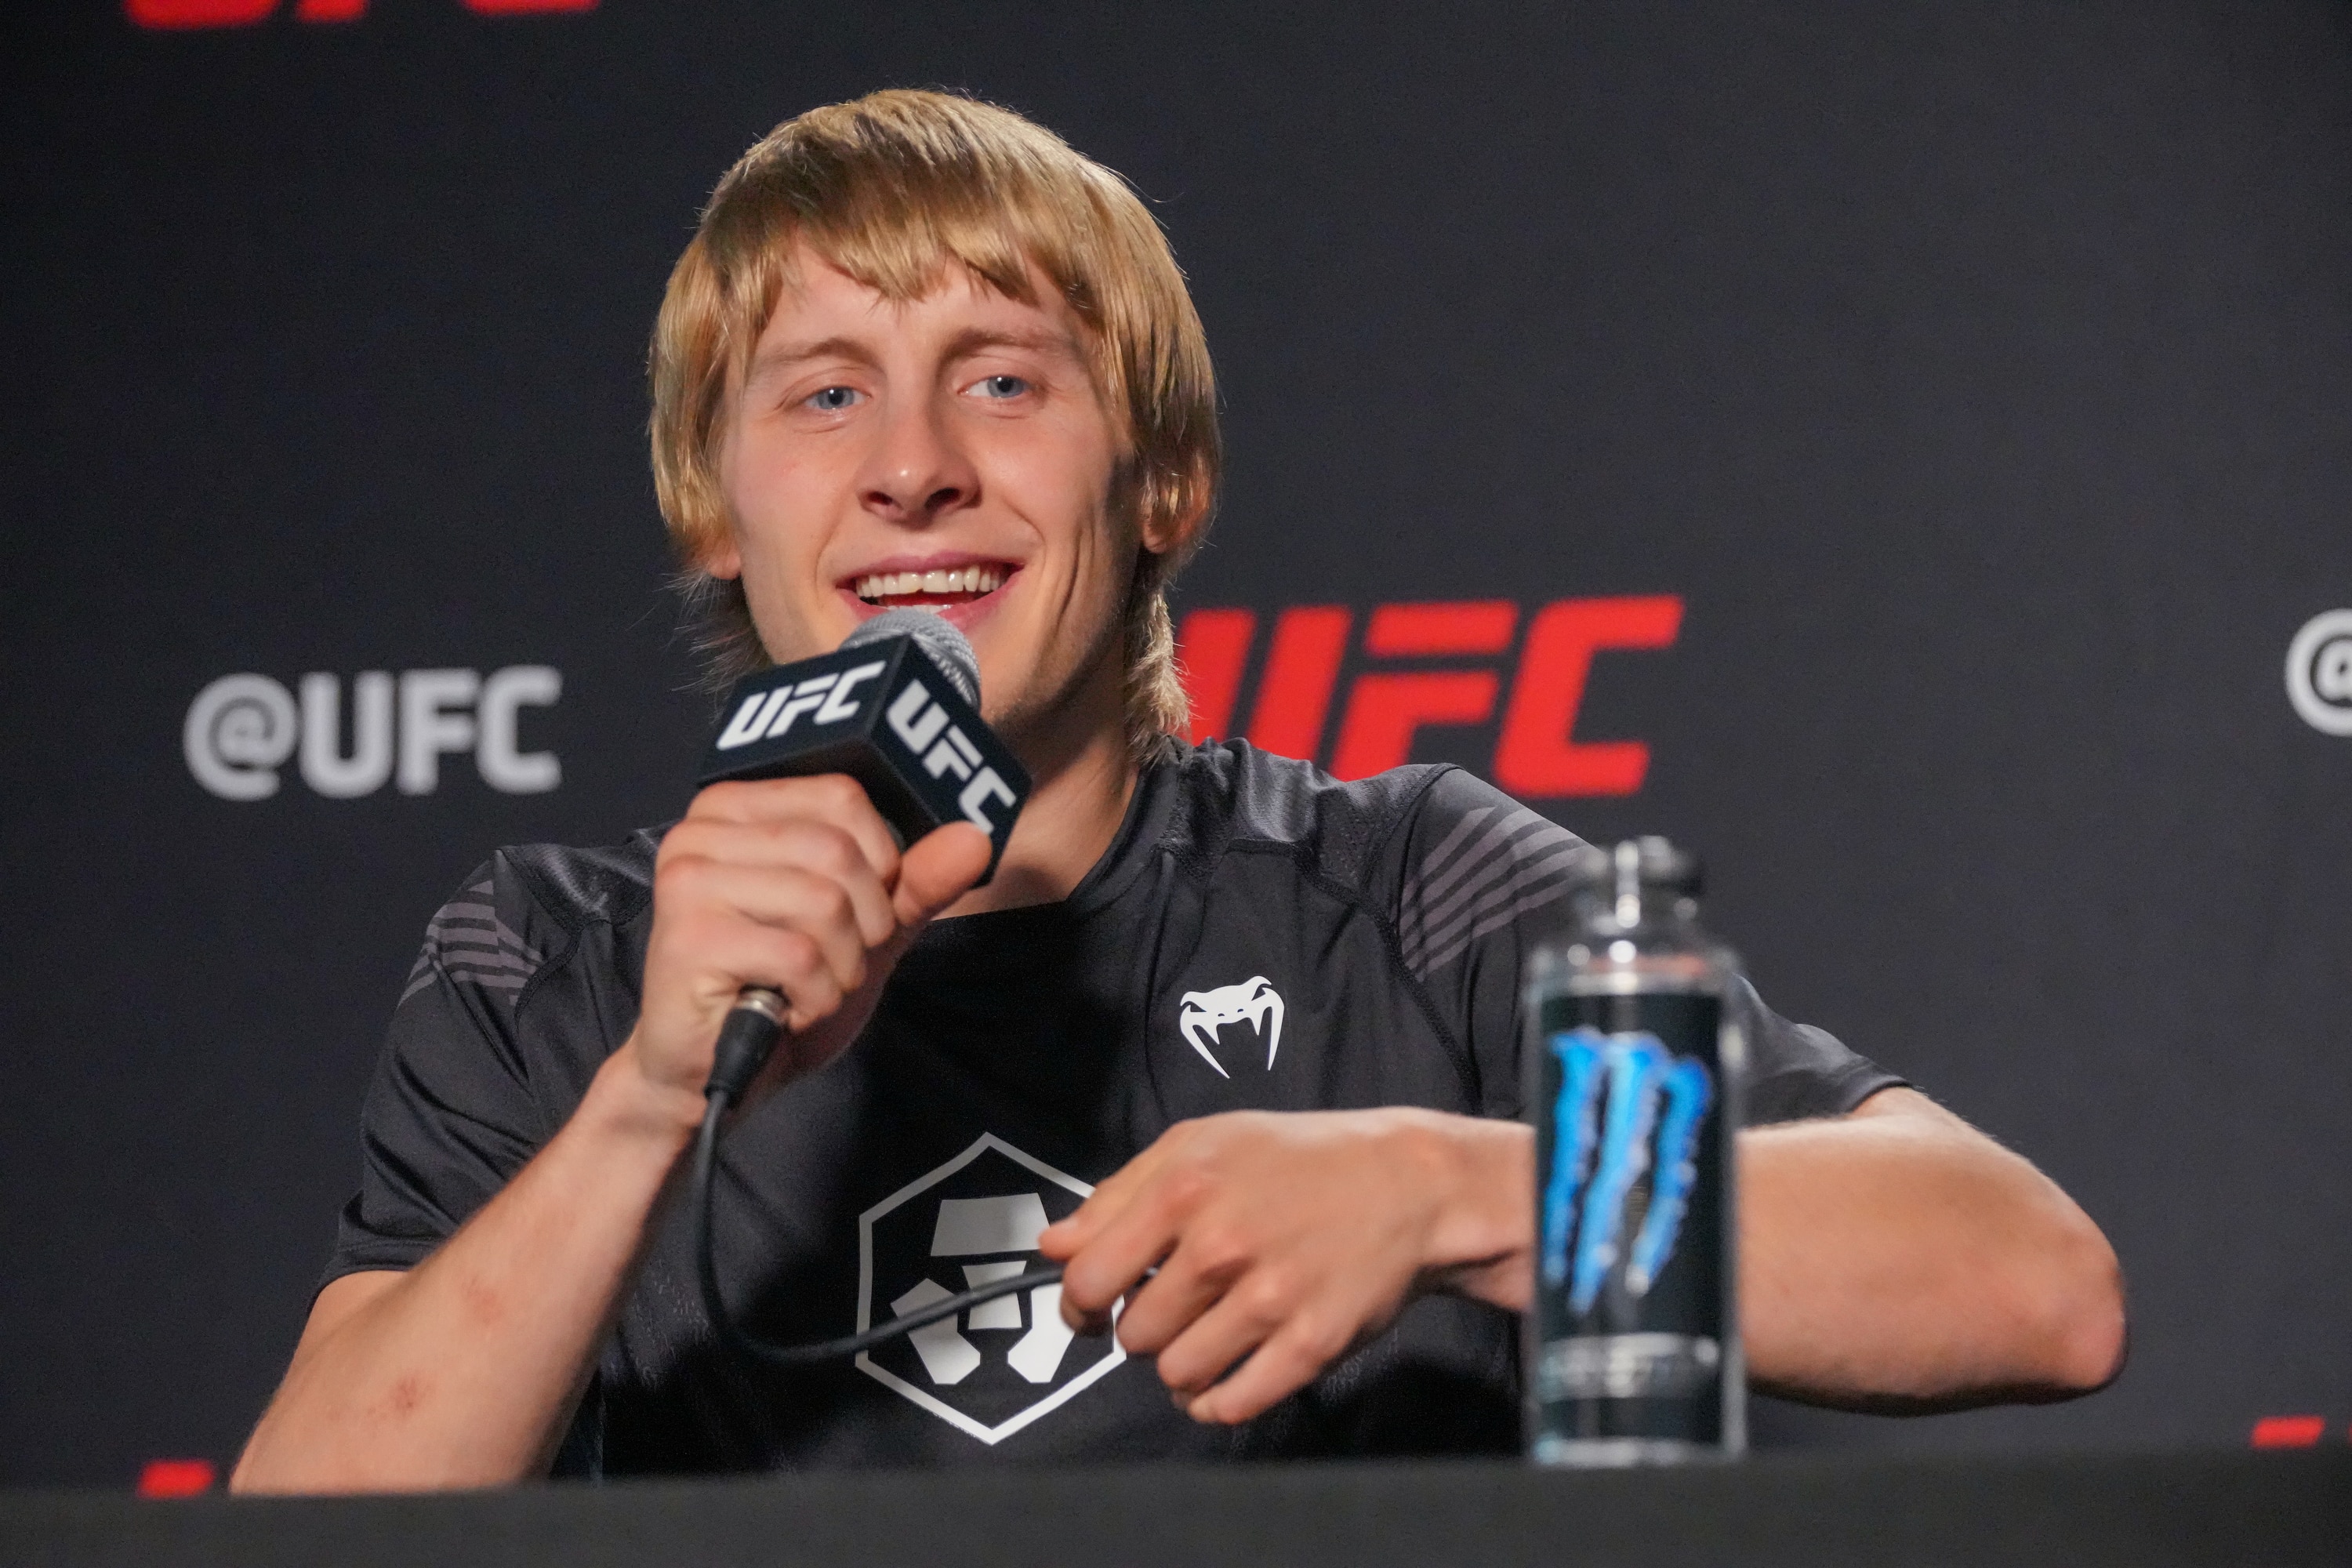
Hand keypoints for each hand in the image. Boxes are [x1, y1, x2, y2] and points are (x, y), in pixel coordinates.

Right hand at [629, 776, 991, 1108]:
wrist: (711, 1077)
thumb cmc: (780, 991)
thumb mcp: (864, 930)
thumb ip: (917, 882)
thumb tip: (975, 837)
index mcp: (735, 807)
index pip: (842, 796)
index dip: (878, 863)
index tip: (854, 911)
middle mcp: (700, 831)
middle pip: (839, 851)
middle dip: (863, 925)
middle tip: (827, 963)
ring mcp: (689, 881)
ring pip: (825, 903)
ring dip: (840, 967)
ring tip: (803, 988)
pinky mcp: (689, 938)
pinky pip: (801, 955)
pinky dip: (816, 997)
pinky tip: (785, 1010)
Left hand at [1038, 1109, 1531, 1423]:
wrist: (1408, 1185)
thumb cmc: (1295, 1160)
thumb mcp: (1201, 1145)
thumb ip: (1119, 1194)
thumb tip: (1053, 1247)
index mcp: (1184, 1189)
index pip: (1087, 1279)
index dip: (1077, 1305)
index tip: (1091, 1310)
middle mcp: (1221, 1246)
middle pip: (1132, 1333)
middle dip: (1141, 1328)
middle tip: (1174, 1307)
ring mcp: (1269, 1300)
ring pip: (1176, 1374)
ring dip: (1180, 1366)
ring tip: (1205, 1336)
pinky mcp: (1310, 1346)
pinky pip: (1231, 1404)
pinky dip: (1215, 1402)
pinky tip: (1224, 1378)